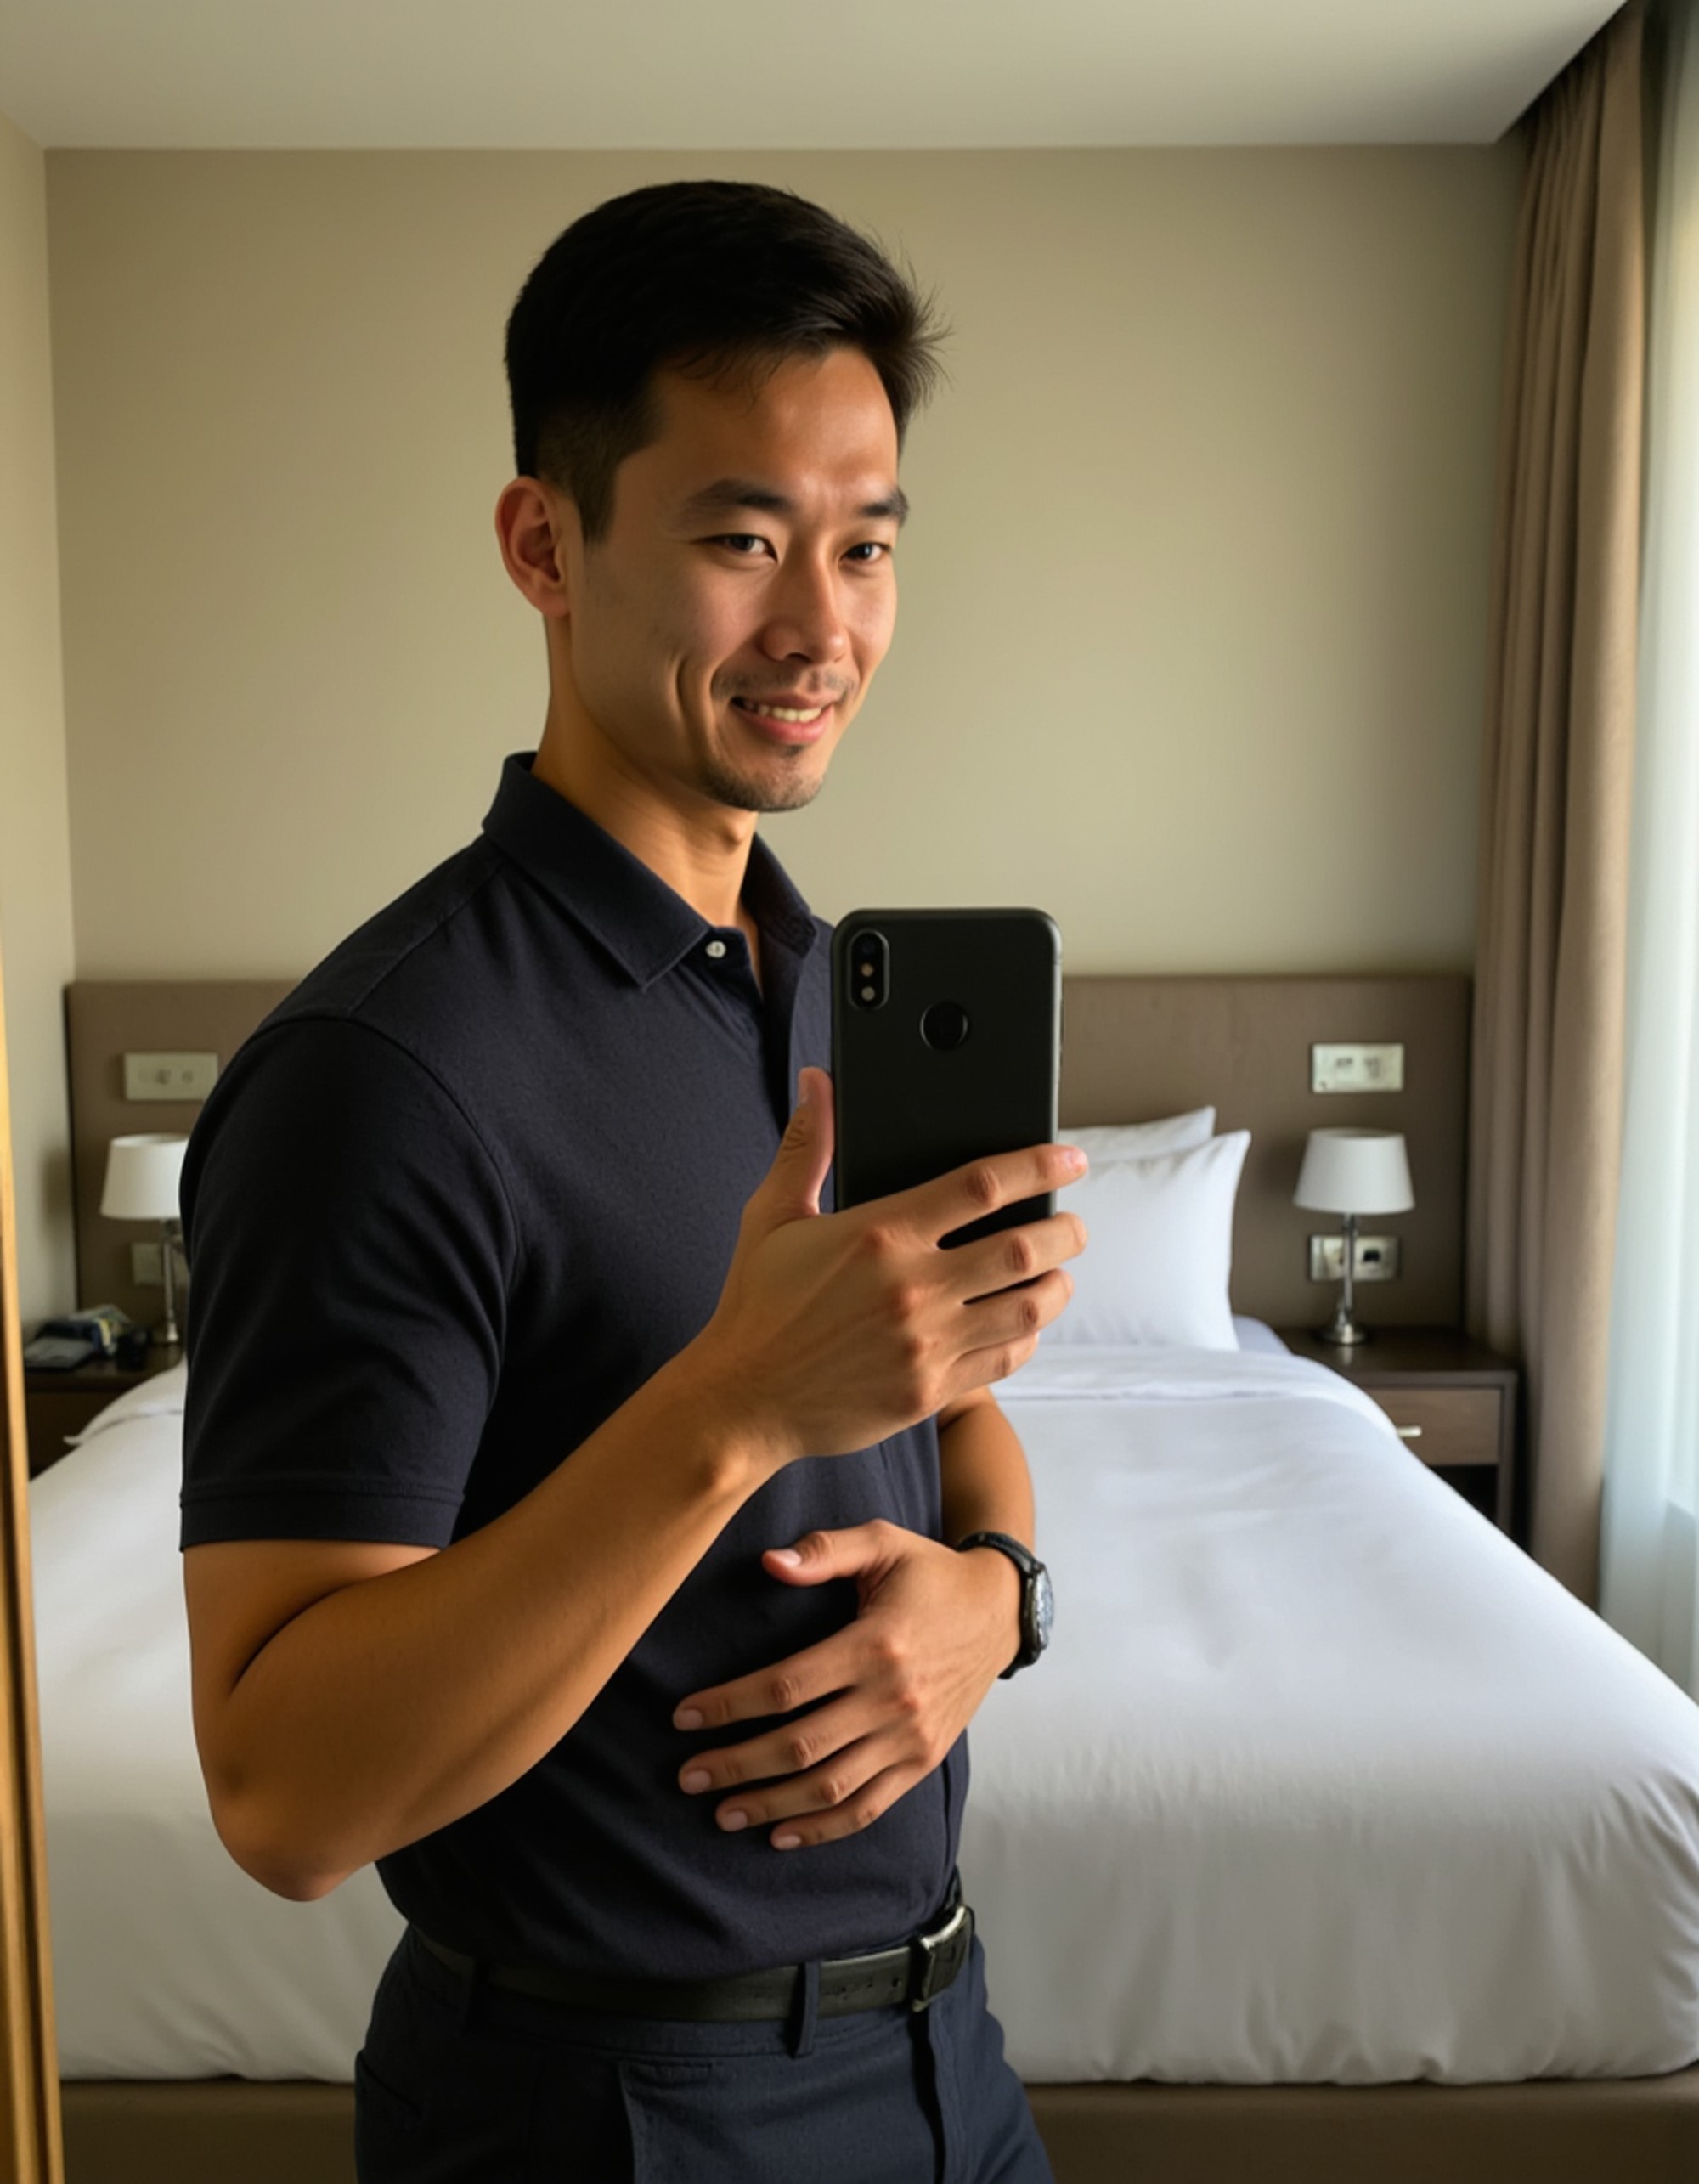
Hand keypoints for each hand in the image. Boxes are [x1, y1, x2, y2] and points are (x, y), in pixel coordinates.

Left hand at [672, 1520, 1020, 1849]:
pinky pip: (868, 1807)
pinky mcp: (923, 1761)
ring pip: (829, 1786)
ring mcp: (910, 1738)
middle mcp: (893, 1699)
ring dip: (769, 1804)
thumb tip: (769, 1562)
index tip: (683, 1717)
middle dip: (735, 1765)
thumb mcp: (882, 1543)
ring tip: (721, 1813)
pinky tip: (781, 1834)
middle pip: (799, 1745)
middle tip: (686, 1776)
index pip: (786, 1686)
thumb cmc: (929, 1573)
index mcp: (875, 1644)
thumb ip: (824, 1550)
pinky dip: (823, 1828)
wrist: (1000, 1611)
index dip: (729, 1705)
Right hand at [681, 1067, 1086, 1470]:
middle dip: (1066, 1230)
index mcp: (878, 1234)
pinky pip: (1004, 1358)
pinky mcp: (929, 1391)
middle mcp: (911, 1288)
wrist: (742, 1399)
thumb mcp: (773, 1216)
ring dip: (1056, 1285)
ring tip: (1058, 1272)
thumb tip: (818, 1082)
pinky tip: (1022, 1322)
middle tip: (1075, 1225)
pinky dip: (1026, 1335)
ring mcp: (925, 1343)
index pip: (982, 1185)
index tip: (1069, 1159)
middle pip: (1023, 1247)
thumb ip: (807, 1145)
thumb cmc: (758, 1305)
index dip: (1038, 1166)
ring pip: (1026, 1307)